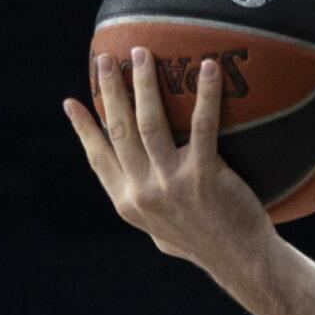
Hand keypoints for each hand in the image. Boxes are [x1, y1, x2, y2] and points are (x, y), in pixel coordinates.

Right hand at [65, 50, 275, 268]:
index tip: (71, 103)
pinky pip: (202, 126)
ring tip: (142, 53)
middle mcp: (142, 190)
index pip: (97, 158)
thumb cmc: (208, 245)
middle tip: (105, 58)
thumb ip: (148, 207)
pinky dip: (204, 95)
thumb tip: (141, 192)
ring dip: (143, 84)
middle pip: (119, 129)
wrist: (242, 261)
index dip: (83, 129)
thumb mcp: (163, 232)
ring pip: (149, 122)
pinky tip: (208, 69)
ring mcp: (171, 182)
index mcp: (128, 202)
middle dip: (109, 90)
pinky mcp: (203, 176)